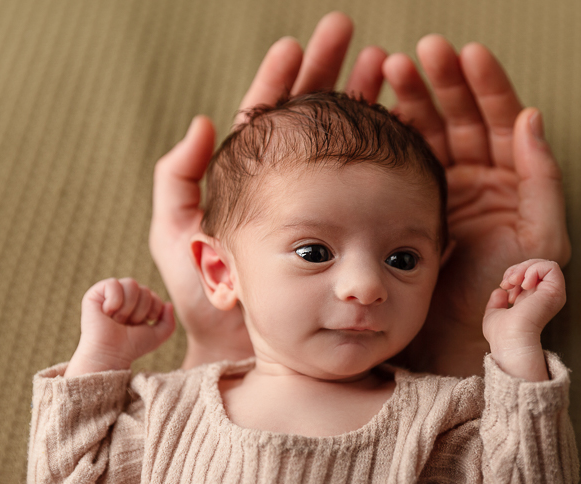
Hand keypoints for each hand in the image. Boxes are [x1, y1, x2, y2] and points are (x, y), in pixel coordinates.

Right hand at [66, 278, 175, 376]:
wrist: (110, 354)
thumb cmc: (131, 347)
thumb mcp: (157, 336)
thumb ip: (169, 322)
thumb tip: (168, 304)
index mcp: (137, 305)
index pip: (153, 295)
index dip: (152, 310)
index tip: (140, 325)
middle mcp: (123, 297)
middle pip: (144, 289)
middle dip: (139, 311)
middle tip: (126, 324)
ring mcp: (109, 294)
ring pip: (131, 284)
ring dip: (128, 307)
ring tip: (117, 320)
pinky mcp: (95, 294)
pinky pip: (113, 283)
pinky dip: (114, 300)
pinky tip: (107, 312)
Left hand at [149, 12, 387, 368]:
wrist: (248, 352)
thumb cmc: (207, 304)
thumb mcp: (175, 238)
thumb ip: (177, 180)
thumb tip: (202, 121)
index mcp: (256, 182)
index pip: (270, 118)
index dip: (282, 79)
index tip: (296, 42)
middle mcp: (298, 189)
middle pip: (315, 120)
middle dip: (330, 74)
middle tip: (349, 34)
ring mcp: (332, 207)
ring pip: (350, 143)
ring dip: (365, 101)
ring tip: (384, 64)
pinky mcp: (359, 231)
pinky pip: (377, 183)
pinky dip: (392, 149)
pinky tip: (404, 120)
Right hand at [383, 37, 570, 376]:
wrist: (457, 339)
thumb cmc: (504, 296)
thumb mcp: (541, 240)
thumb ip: (544, 182)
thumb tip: (533, 118)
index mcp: (515, 182)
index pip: (503, 120)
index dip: (487, 86)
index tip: (467, 55)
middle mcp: (480, 179)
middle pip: (463, 117)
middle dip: (443, 81)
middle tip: (420, 53)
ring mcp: (443, 189)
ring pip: (429, 131)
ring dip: (412, 97)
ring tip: (389, 68)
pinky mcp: (411, 203)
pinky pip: (403, 160)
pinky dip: (391, 133)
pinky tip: (376, 108)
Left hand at [482, 260, 565, 380]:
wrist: (509, 340)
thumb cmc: (500, 334)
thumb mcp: (494, 314)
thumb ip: (497, 303)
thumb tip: (500, 291)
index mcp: (533, 301)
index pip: (528, 274)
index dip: (513, 274)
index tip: (504, 287)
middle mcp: (545, 297)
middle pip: (536, 266)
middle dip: (518, 268)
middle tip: (508, 283)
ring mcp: (552, 294)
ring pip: (545, 264)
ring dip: (525, 267)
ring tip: (514, 282)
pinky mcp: (555, 292)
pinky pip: (551, 267)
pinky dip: (534, 268)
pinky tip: (524, 283)